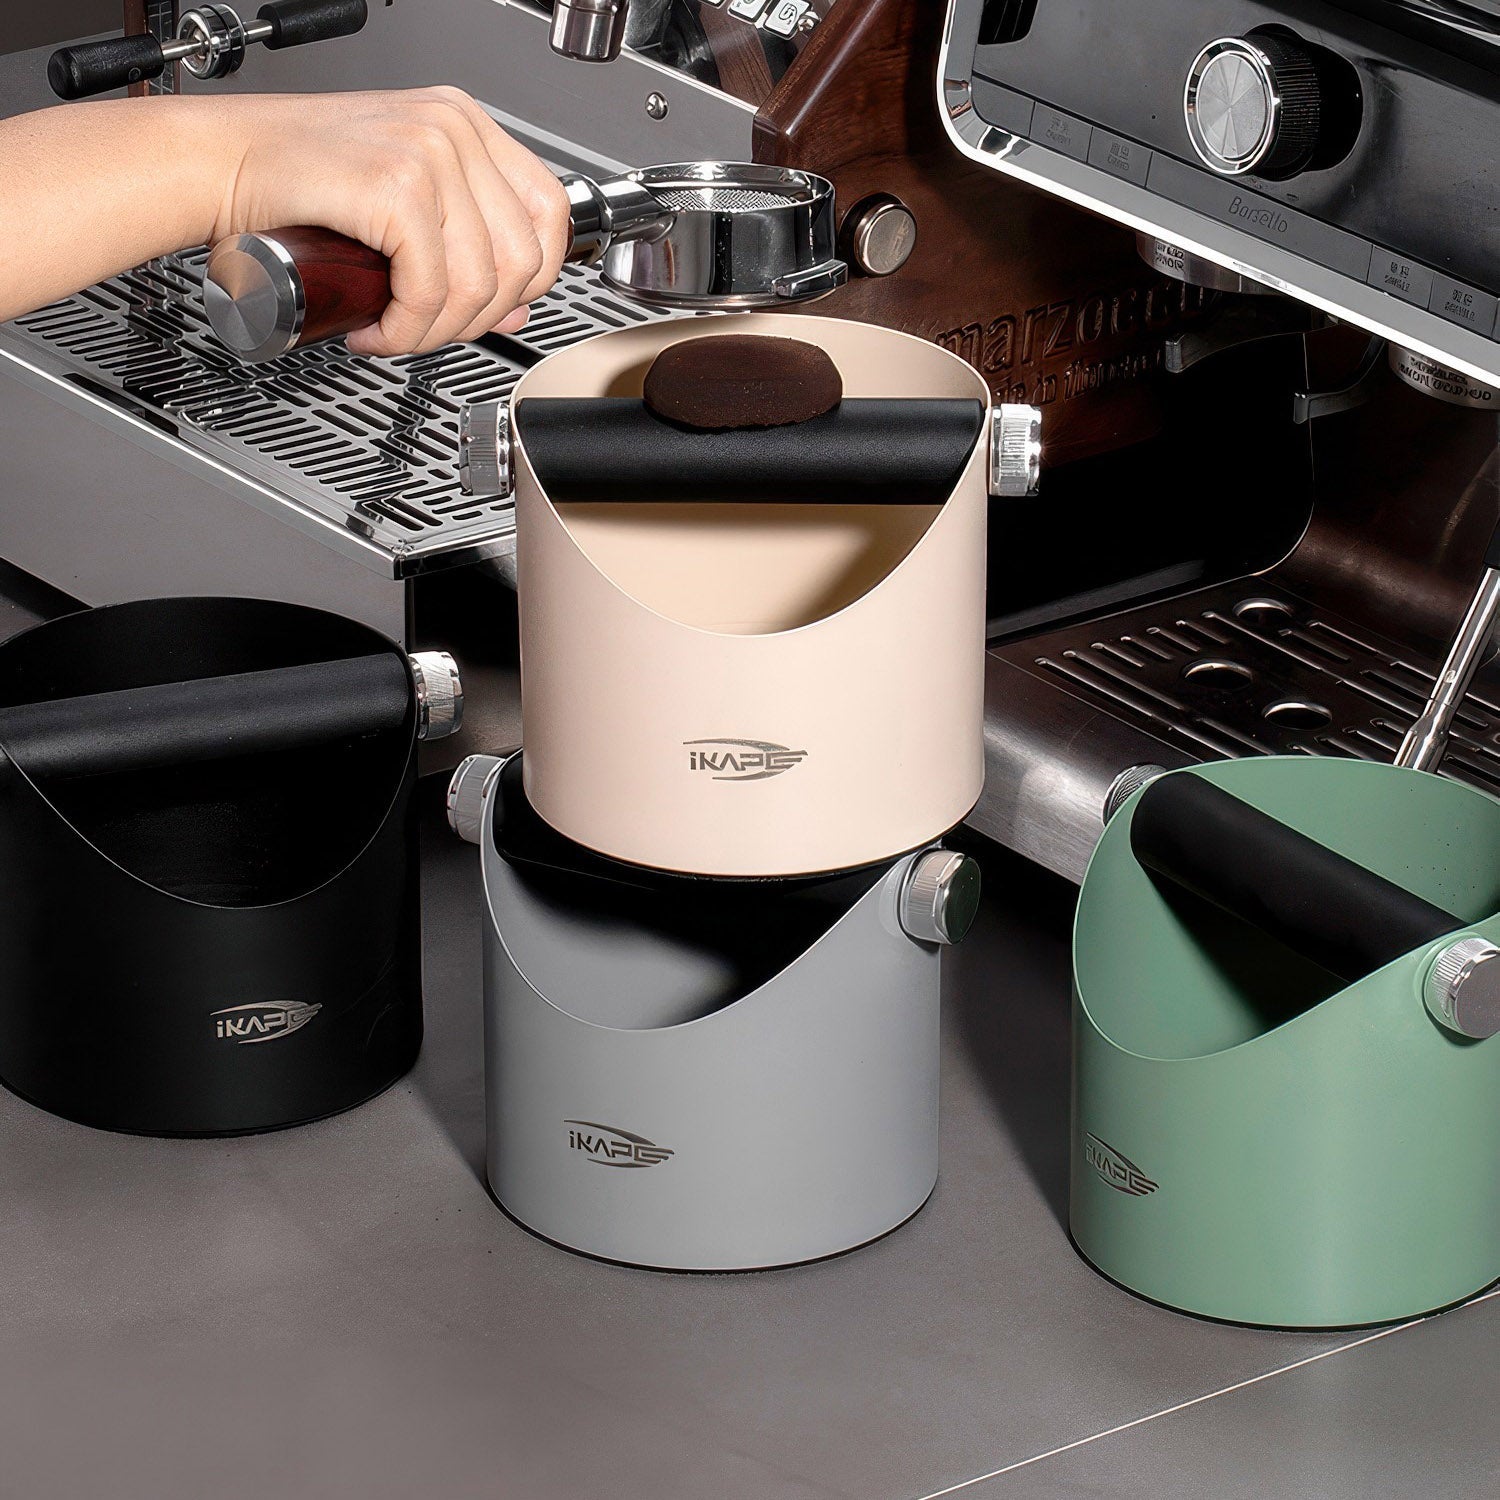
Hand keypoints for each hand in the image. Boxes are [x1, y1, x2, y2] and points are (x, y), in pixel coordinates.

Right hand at [208, 88, 571, 355]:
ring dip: (437, 333)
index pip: (549, 214)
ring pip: (480, 285)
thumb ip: (463, 241)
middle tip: (428, 330)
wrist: (217, 162)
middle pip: (522, 260)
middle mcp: (454, 129)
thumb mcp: (399, 203)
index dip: (534, 279)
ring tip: (395, 332)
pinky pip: (431, 290)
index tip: (495, 308)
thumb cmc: (294, 183)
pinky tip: (376, 330)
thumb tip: (517, 303)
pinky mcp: (396, 186)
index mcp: (465, 125)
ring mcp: (429, 152)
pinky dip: (405, 330)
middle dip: (479, 319)